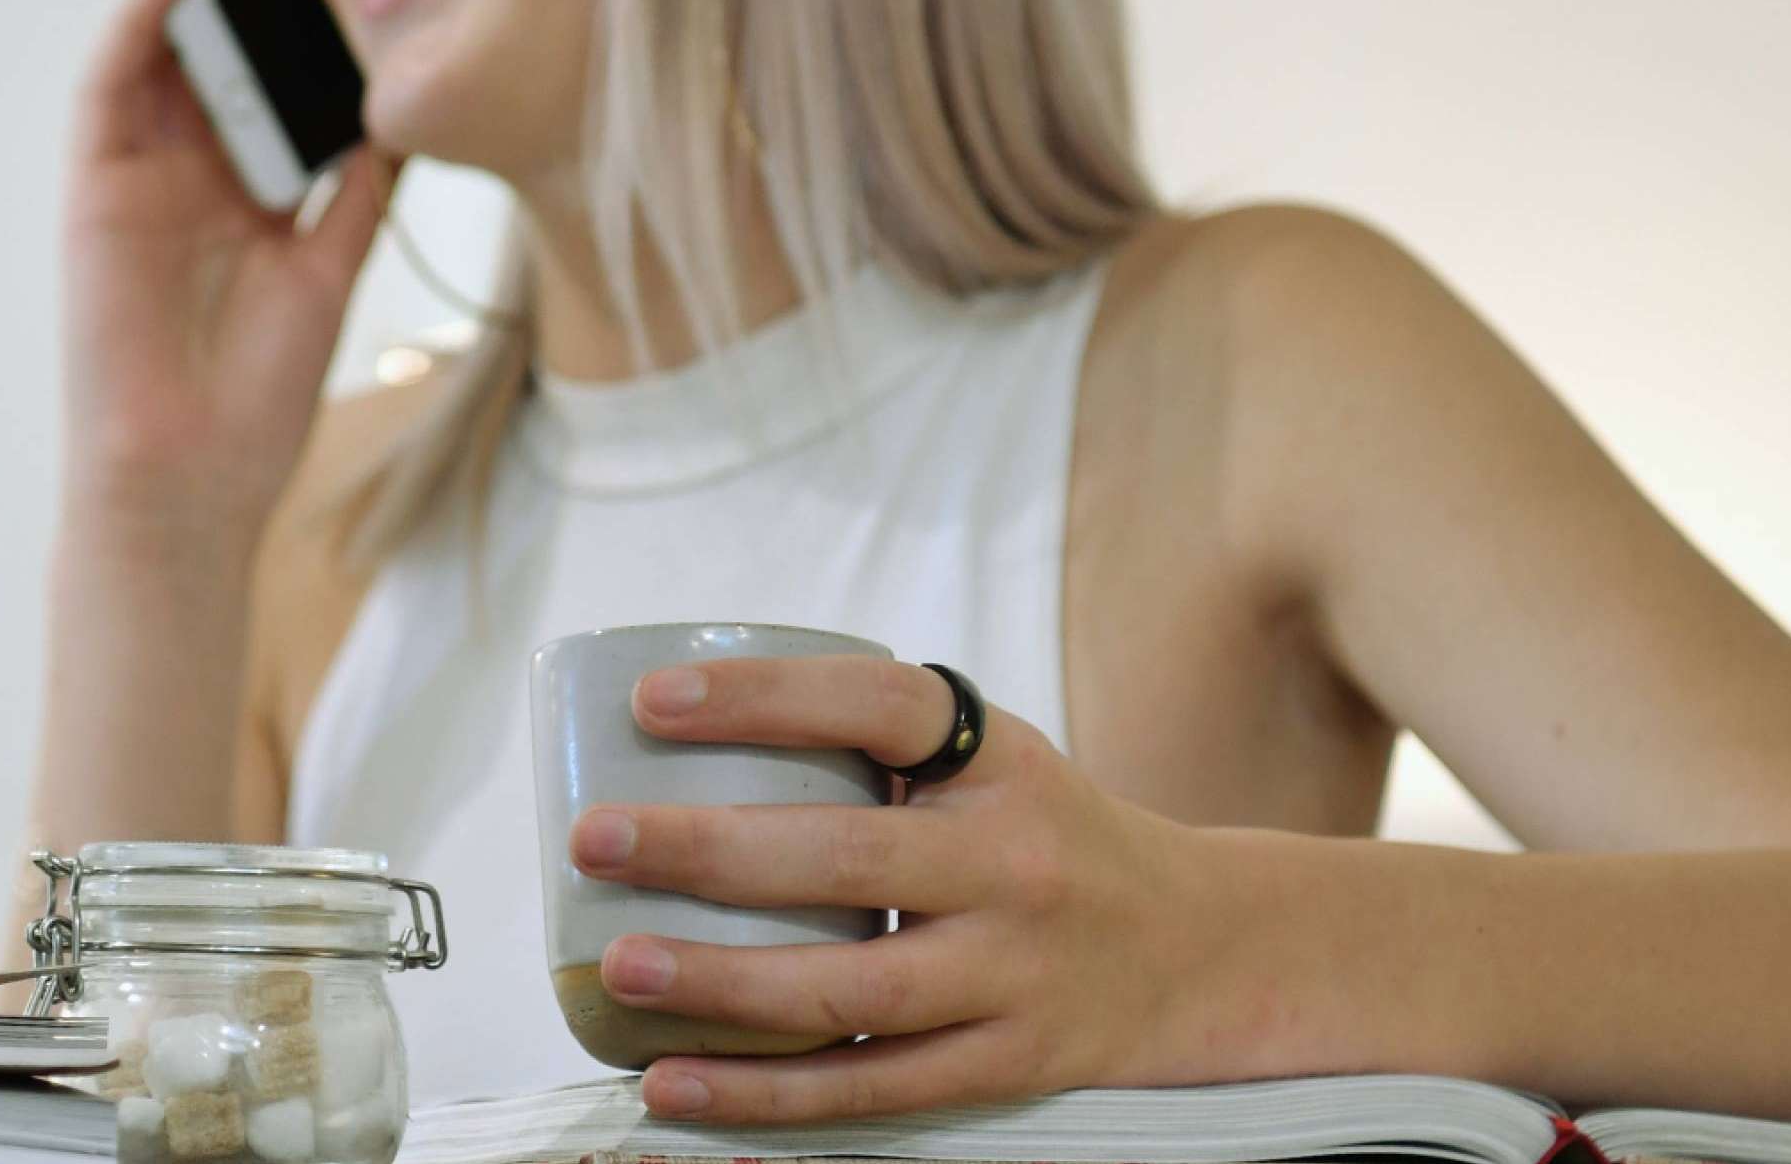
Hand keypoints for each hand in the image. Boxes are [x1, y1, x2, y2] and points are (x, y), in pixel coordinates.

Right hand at [61, 0, 393, 543]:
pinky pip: (114, 82)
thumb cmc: (258, 394)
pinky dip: (146, 20)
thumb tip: (402, 124)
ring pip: (168, 50)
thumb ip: (356, 197)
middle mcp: (196, 175)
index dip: (313, 26)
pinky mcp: (97, 184)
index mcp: (252, 197)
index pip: (281, 87)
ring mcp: (144, 177)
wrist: (193, 473)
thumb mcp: (330, 273)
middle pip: (228, 54)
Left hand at [568, 656, 1213, 1123]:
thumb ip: (885, 748)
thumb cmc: (1049, 836)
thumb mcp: (998, 762)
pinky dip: (762, 1093)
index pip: (881, 707)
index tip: (653, 701)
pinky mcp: (1004, 1066)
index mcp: (1004, 764)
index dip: (765, 696)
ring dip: (720, 986)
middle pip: (846, 858)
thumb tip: (697, 739)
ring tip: (618, 968)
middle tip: (596, 840)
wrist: (1194, 948)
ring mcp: (1013, 975)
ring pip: (848, 991)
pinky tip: (671, 1084)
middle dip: (705, 851)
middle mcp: (1016, 865)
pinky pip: (868, 1087)